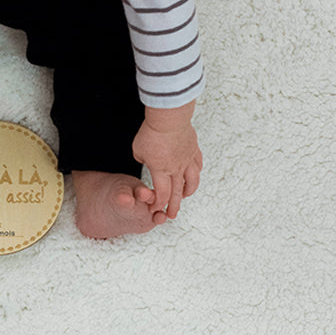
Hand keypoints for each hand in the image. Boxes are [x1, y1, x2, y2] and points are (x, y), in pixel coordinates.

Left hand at [132, 101, 201, 218]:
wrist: (169, 119)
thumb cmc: (152, 133)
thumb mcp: (138, 149)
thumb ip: (142, 159)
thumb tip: (147, 161)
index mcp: (160, 171)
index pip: (162, 194)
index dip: (158, 204)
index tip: (154, 208)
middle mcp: (176, 169)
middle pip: (176, 192)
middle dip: (173, 206)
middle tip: (171, 215)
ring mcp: (187, 160)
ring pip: (191, 182)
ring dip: (187, 192)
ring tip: (184, 196)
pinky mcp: (194, 150)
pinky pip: (198, 166)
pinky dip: (196, 173)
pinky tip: (194, 175)